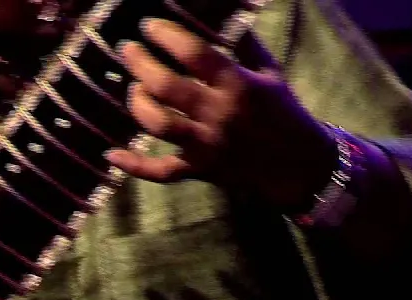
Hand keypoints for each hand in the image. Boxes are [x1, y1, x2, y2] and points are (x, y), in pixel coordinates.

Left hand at [107, 19, 338, 207]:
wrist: (300, 167)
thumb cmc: (285, 114)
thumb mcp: (271, 74)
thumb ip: (247, 44)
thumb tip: (230, 15)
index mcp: (238, 85)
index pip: (194, 53)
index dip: (166, 35)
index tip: (150, 25)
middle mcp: (219, 115)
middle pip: (166, 86)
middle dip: (140, 63)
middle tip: (128, 50)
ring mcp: (207, 145)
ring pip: (158, 124)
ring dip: (137, 103)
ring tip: (134, 89)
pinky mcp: (200, 170)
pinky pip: (161, 172)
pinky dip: (133, 166)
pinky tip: (110, 154)